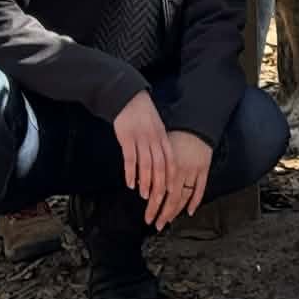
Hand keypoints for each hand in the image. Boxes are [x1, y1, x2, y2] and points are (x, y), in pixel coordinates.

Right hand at [111, 90, 171, 219]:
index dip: (171, 177)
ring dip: (146, 182)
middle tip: (158, 200)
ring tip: (144, 195)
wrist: (129, 98)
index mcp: (163, 138)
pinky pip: (130, 159)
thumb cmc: (143, 115)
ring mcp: (141, 139)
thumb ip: (159, 144)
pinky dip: (131, 172)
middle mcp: (154, 140)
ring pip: (146, 165)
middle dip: (159, 185)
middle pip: (160, 166)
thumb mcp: (157, 128)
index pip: (171, 161)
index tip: (171, 191)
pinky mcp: (127, 138)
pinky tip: (130, 183)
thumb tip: (161, 164)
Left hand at [151, 130, 213, 230]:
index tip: (147, 218)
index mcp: (167, 166)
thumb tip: (141, 182)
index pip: (159, 192)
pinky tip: (189, 211)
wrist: (195, 126)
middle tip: (157, 225)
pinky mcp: (204, 171)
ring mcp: (193, 172)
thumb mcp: (159, 150)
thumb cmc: (175, 137)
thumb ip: (151, 165)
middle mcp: (180, 171)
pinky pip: (200, 190)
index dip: (153, 207)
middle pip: (171, 199)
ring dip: (176, 211)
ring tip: (169, 221)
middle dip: (163, 214)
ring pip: (184, 197)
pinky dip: (195, 202)